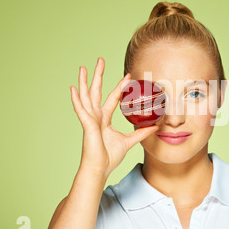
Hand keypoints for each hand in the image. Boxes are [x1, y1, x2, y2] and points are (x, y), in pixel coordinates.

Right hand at [70, 58, 158, 176]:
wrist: (100, 169)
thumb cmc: (109, 157)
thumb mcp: (129, 141)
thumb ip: (141, 133)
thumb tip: (155, 127)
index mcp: (104, 119)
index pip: (112, 98)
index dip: (120, 86)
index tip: (128, 76)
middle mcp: (96, 116)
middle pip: (97, 91)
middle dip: (99, 75)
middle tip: (101, 60)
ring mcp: (90, 120)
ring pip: (87, 96)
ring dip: (84, 81)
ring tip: (83, 67)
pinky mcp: (87, 125)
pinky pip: (81, 110)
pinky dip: (76, 99)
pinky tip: (73, 88)